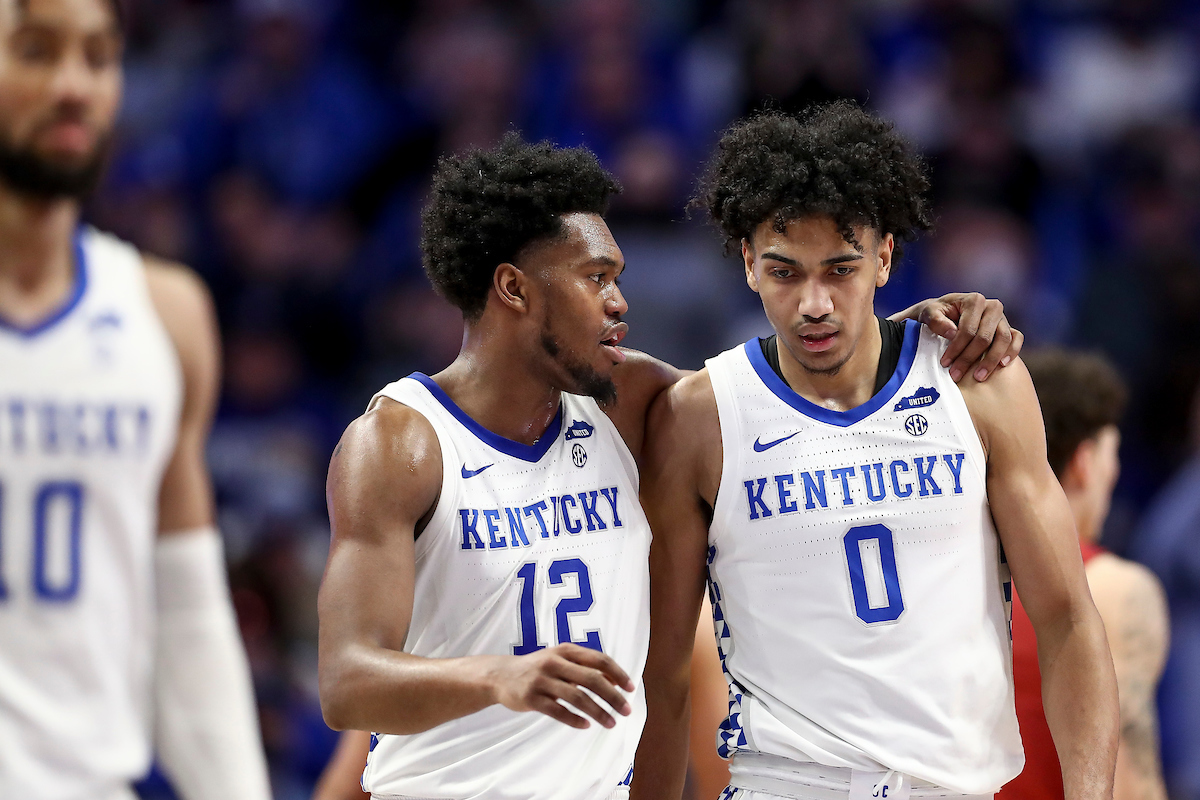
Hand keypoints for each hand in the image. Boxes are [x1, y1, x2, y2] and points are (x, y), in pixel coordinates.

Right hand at [488, 644, 634, 728]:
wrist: (501, 676)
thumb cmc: (538, 668)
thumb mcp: (560, 660)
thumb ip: (584, 668)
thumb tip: (615, 683)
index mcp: (565, 650)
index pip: (599, 659)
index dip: (617, 673)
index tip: (630, 688)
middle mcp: (554, 662)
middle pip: (591, 679)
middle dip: (612, 696)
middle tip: (626, 710)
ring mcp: (542, 680)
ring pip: (577, 697)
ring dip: (598, 712)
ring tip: (611, 723)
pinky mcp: (531, 698)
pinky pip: (558, 711)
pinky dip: (575, 719)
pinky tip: (587, 725)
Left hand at [917, 292, 1023, 382]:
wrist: (945, 313)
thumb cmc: (937, 313)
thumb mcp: (929, 313)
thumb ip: (936, 320)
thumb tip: (952, 333)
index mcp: (974, 300)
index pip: (968, 329)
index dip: (956, 348)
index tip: (945, 363)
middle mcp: (992, 307)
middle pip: (986, 337)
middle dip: (970, 358)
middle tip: (956, 374)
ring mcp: (1002, 318)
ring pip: (1003, 339)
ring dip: (991, 360)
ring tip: (979, 377)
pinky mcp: (1007, 327)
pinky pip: (1016, 338)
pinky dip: (1013, 351)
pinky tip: (1002, 365)